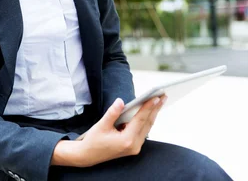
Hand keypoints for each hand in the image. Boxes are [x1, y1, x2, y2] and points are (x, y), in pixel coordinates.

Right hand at [51, 95, 166, 166]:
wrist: (88, 156)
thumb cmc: (93, 141)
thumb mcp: (101, 125)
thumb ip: (112, 113)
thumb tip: (120, 101)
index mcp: (127, 140)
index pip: (140, 120)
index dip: (148, 107)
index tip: (156, 97)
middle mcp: (134, 145)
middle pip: (148, 123)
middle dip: (155, 109)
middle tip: (162, 96)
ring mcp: (135, 147)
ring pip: (147, 127)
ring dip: (153, 114)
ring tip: (159, 101)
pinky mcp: (133, 146)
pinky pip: (143, 131)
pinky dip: (146, 120)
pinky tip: (149, 112)